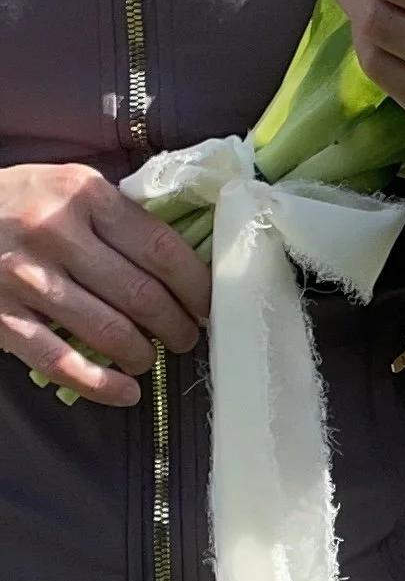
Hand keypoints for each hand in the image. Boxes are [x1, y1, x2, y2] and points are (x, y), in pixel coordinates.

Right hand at [0, 163, 209, 406]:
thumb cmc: (21, 202)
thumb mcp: (69, 187)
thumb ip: (120, 217)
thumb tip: (187, 265)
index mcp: (84, 195)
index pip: (162, 250)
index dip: (197, 287)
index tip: (208, 306)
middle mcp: (56, 233)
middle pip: (142, 296)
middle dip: (177, 327)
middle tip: (185, 337)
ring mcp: (26, 278)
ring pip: (110, 332)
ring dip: (143, 355)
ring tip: (149, 357)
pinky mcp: (2, 318)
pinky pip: (61, 362)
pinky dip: (101, 384)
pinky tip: (125, 392)